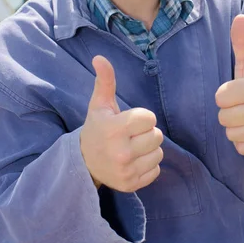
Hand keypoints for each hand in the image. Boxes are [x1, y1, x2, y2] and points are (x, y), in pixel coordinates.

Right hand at [80, 56, 163, 191]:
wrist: (84, 163)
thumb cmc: (97, 128)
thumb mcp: (99, 105)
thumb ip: (104, 81)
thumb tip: (100, 57)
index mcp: (113, 130)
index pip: (149, 118)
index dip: (141, 117)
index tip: (128, 121)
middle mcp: (120, 152)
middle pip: (157, 136)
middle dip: (147, 133)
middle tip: (130, 136)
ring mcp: (126, 171)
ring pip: (159, 153)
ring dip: (149, 149)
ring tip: (132, 148)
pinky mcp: (131, 185)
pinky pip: (156, 170)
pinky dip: (148, 165)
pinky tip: (133, 161)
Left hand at [215, 15, 243, 155]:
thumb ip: (241, 42)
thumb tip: (239, 16)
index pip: (220, 98)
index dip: (225, 96)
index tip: (237, 93)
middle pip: (223, 118)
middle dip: (229, 113)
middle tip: (242, 106)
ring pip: (230, 134)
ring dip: (235, 128)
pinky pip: (240, 148)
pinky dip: (243, 141)